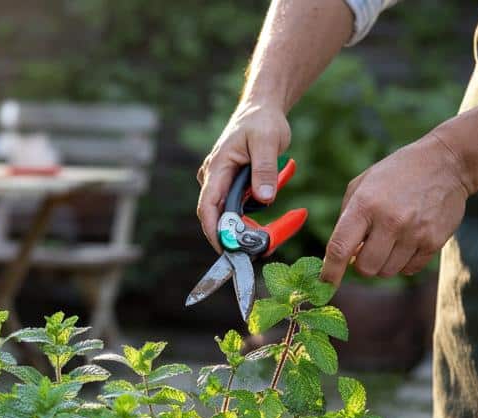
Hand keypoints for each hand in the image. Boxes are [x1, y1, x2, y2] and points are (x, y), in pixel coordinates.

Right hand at [196, 101, 290, 251]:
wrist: (262, 109)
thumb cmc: (262, 121)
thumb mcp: (267, 141)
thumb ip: (264, 170)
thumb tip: (264, 198)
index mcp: (217, 167)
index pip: (208, 205)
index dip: (213, 229)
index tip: (225, 248)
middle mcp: (214, 177)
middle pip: (216, 214)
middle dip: (233, 234)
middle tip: (258, 249)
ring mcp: (221, 182)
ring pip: (228, 213)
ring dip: (245, 228)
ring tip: (269, 239)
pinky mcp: (231, 185)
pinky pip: (237, 207)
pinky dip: (251, 218)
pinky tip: (269, 223)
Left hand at [321, 132, 470, 285]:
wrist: (446, 163)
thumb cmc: (395, 174)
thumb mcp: (361, 185)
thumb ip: (345, 219)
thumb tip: (336, 257)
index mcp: (365, 205)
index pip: (340, 248)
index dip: (330, 272)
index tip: (325, 284)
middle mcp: (390, 221)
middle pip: (365, 268)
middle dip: (362, 264)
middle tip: (368, 248)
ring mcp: (414, 233)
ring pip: (387, 272)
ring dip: (383, 263)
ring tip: (390, 240)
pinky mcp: (434, 241)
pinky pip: (410, 269)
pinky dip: (404, 262)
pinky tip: (407, 241)